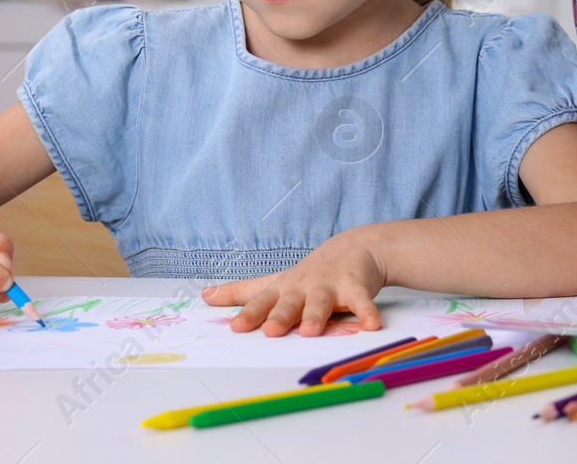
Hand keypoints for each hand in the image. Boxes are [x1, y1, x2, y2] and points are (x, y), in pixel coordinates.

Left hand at [202, 229, 387, 336]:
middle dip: (280, 316)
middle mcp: (304, 287)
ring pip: (321, 302)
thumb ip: (242, 291)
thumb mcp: (276, 280)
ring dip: (316, 316)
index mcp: (284, 289)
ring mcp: (330, 285)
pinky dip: (367, 312)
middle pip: (290, 303)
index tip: (236, 327)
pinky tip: (372, 325)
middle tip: (270, 331)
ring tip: (310, 331)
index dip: (249, 313)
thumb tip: (204, 296)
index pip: (262, 301)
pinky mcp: (357, 286)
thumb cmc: (311, 272)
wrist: (357, 246)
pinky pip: (362, 301)